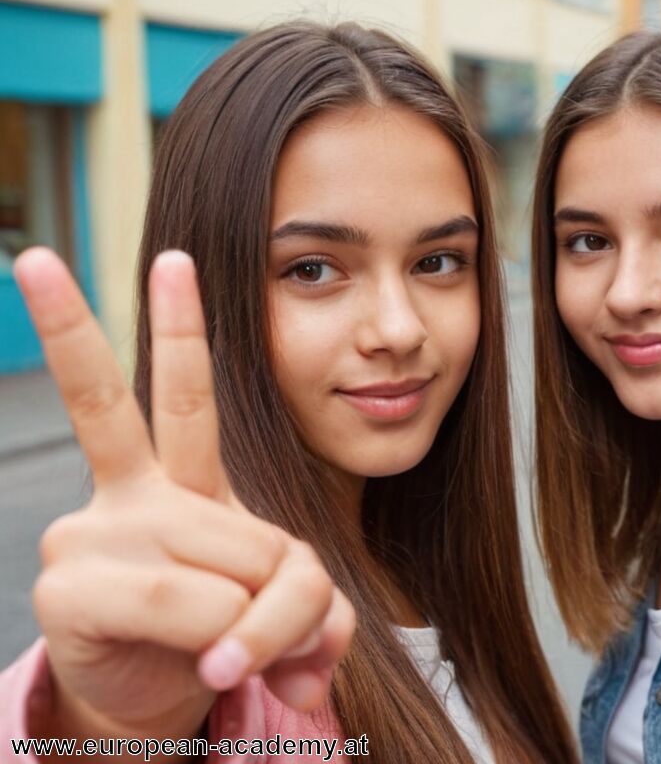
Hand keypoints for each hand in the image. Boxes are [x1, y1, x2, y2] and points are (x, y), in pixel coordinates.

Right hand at [14, 248, 354, 740]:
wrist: (161, 702)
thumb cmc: (228, 636)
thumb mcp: (293, 606)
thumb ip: (309, 603)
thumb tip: (278, 638)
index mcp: (180, 471)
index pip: (187, 390)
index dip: (190, 334)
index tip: (178, 263)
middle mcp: (131, 486)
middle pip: (156, 401)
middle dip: (165, 323)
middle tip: (60, 248)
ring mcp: (98, 530)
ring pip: (225, 552)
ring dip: (264, 613)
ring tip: (245, 655)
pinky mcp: (70, 587)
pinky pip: (184, 603)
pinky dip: (224, 635)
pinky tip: (211, 661)